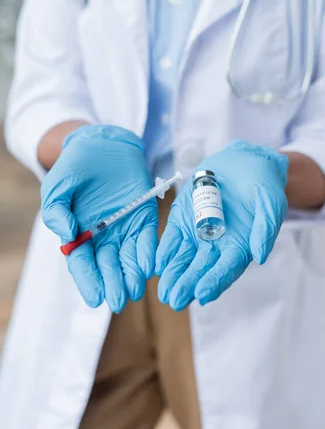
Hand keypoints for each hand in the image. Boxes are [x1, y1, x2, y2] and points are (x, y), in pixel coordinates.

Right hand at [41, 125, 157, 311]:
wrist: (102, 144)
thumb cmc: (75, 167)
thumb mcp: (58, 186)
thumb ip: (57, 210)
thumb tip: (67, 234)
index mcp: (80, 234)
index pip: (83, 264)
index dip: (89, 281)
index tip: (95, 298)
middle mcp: (104, 237)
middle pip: (108, 265)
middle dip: (113, 283)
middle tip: (119, 299)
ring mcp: (126, 227)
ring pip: (129, 257)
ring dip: (132, 274)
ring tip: (135, 289)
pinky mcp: (145, 216)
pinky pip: (148, 238)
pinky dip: (149, 252)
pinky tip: (150, 266)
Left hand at [155, 140, 287, 310]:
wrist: (244, 160)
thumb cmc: (263, 183)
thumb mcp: (271, 202)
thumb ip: (265, 228)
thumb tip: (259, 256)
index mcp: (240, 245)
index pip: (226, 268)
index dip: (215, 281)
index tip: (202, 294)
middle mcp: (218, 244)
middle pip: (202, 268)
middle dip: (189, 284)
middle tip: (176, 300)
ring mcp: (198, 232)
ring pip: (184, 257)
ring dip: (174, 274)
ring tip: (164, 291)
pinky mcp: (183, 218)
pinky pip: (172, 237)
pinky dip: (165, 250)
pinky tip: (157, 264)